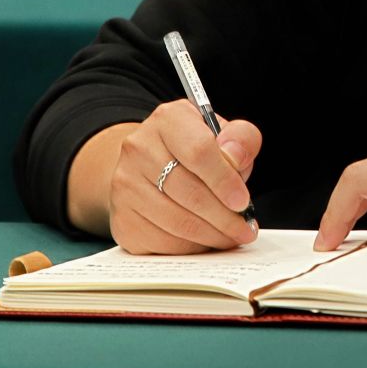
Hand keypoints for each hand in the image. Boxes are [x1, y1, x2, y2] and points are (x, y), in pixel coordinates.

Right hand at [108, 100, 260, 253]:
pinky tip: (206, 242)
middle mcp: (138, 148)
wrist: (151, 165)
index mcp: (168, 120)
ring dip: (211, 236)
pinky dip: (190, 247)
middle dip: (224, 217)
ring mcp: (125, 185)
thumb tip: (236, 157)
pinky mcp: (122, 218)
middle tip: (245, 229)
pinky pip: (161, 242)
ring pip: (175, 221)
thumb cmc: (195, 151)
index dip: (224, 181)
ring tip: (232, 237)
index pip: (199, 151)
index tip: (243, 201)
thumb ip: (241, 138)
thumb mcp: (223, 133)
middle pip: (188, 192)